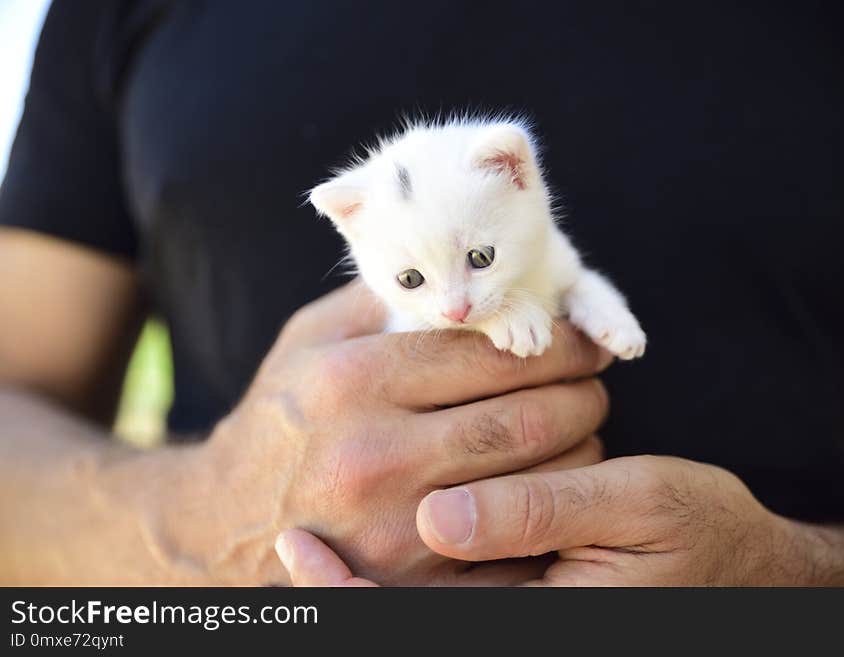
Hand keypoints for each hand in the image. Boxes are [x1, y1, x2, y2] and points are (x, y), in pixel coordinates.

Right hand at [179, 280, 611, 583]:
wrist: (225, 519)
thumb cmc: (283, 416)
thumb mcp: (311, 338)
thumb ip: (384, 298)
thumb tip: (470, 274)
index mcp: (352, 381)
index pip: (487, 352)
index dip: (553, 341)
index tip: (580, 338)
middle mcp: (373, 453)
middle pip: (524, 419)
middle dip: (581, 395)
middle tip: (594, 383)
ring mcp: (394, 524)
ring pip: (533, 481)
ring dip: (578, 449)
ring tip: (579, 427)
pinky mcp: (410, 578)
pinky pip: (514, 544)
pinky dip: (551, 510)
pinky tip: (554, 482)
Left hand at [278, 455, 843, 585]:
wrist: (745, 569)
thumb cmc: (702, 534)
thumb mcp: (638, 510)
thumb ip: (538, 513)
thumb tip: (442, 516)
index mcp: (540, 612)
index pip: (425, 618)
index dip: (351, 595)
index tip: (294, 555)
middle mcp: (523, 612)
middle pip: (421, 606)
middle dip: (353, 590)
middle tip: (288, 549)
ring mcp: (523, 605)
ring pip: (434, 601)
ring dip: (370, 580)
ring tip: (305, 544)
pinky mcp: (532, 591)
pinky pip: (454, 591)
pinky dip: (409, 566)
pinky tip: (381, 522)